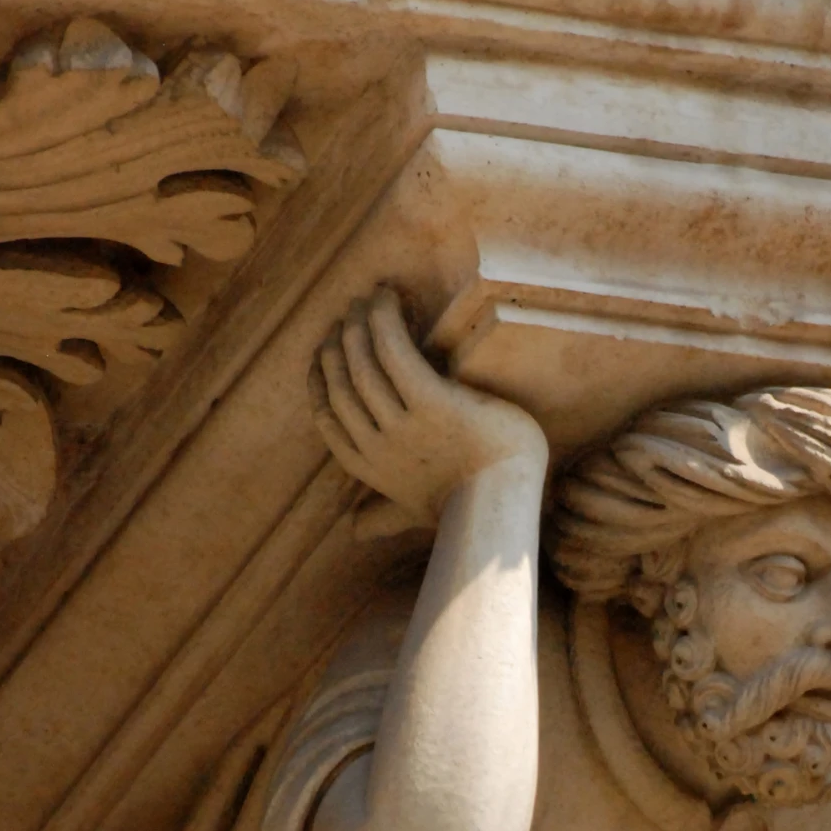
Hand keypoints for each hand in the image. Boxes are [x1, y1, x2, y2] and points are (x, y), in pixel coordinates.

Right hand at [309, 290, 545, 527]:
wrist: (510, 500)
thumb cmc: (472, 505)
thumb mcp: (415, 513)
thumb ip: (384, 517)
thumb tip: (354, 532)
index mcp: (371, 469)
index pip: (327, 415)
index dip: (320, 378)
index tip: (325, 352)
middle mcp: (379, 446)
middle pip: (342, 383)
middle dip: (339, 343)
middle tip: (350, 315)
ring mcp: (403, 426)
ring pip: (363, 362)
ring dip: (361, 324)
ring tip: (368, 300)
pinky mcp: (432, 403)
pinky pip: (394, 351)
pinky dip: (385, 320)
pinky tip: (388, 298)